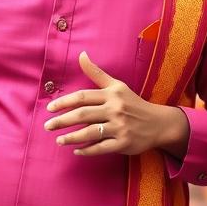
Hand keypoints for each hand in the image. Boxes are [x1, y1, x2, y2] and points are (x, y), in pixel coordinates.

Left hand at [45, 51, 188, 158]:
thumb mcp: (117, 86)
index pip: (83, 97)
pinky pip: (101, 148)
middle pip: (83, 115)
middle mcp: (115, 110)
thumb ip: (96, 72)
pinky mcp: (123, 143)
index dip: (64, 102)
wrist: (158, 123)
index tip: (49, 109)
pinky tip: (76, 151)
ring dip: (72, 137)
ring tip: (59, 140)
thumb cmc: (133, 103)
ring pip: (90, 133)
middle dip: (62, 121)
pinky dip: (87, 150)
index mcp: (112, 94)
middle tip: (47, 126)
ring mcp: (120, 127)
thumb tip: (81, 54)